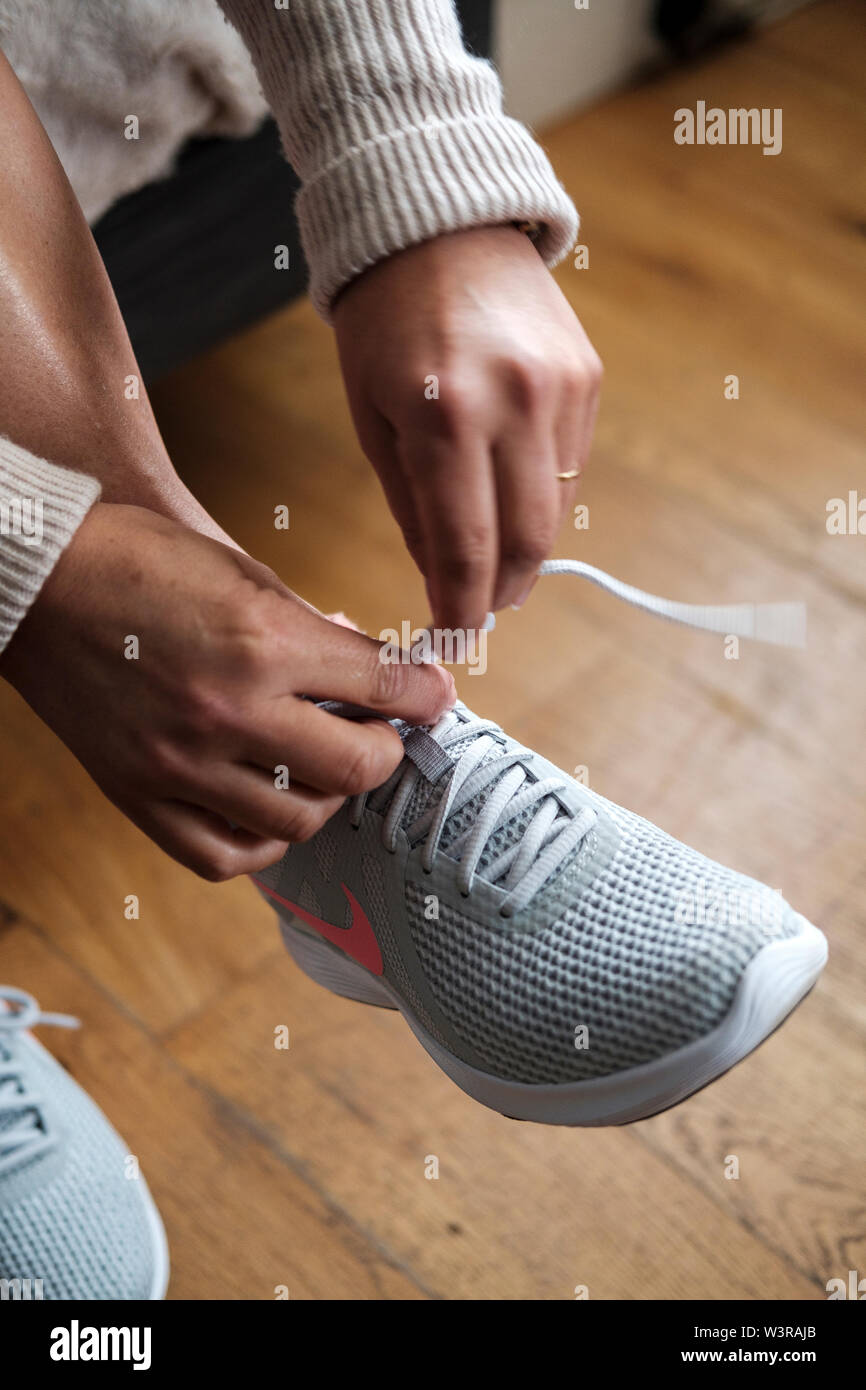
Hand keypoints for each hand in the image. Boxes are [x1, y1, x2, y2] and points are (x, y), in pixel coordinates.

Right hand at [1, 504, 454, 879]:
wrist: (33, 580)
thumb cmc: (138, 559)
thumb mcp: (243, 571)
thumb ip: (316, 630)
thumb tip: (377, 671)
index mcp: (263, 640)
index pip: (385, 687)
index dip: (426, 694)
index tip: (431, 696)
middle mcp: (229, 710)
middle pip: (358, 767)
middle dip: (386, 748)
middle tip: (378, 732)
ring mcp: (180, 762)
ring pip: (300, 820)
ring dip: (327, 793)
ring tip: (321, 765)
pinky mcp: (138, 794)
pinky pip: (224, 856)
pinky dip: (262, 840)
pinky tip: (270, 804)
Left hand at [333, 224, 601, 630]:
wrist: (440, 223)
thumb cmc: (385, 324)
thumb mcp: (372, 417)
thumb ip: (411, 506)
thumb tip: (443, 579)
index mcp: (442, 416)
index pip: (464, 549)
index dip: (462, 609)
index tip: (454, 641)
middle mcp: (514, 404)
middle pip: (526, 542)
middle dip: (501, 592)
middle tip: (480, 613)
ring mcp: (561, 389)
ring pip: (557, 510)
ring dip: (526, 551)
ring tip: (496, 567)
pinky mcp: (589, 376)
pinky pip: (572, 464)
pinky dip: (544, 497)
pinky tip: (515, 500)